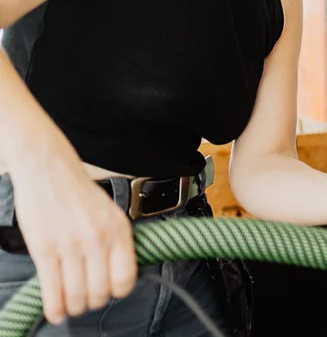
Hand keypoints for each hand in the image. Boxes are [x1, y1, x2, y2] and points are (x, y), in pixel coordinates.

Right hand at [10, 147, 136, 323]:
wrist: (49, 169)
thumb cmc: (78, 191)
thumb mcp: (110, 212)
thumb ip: (116, 240)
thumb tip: (119, 272)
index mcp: (119, 229)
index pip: (127, 277)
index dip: (119, 290)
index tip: (112, 291)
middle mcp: (98, 238)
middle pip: (101, 291)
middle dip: (94, 301)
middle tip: (88, 299)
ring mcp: (71, 245)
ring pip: (78, 295)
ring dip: (74, 307)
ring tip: (72, 305)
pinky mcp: (45, 249)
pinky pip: (53, 291)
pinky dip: (54, 307)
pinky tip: (55, 311)